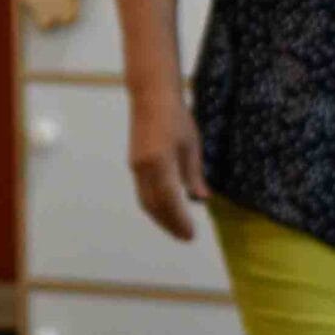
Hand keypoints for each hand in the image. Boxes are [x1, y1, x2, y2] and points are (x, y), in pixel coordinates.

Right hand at [128, 82, 206, 242]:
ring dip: (160, 218)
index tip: (191, 234)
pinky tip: (166, 210)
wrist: (151, 96)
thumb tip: (200, 200)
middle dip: (169, 225)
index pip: (169, 200)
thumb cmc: (176, 117)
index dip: (179, 220)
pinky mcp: (134, 164)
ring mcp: (136, 167)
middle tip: (186, 237)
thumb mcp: (191, 146)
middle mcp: (143, 168)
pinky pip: (143, 192)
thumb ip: (193, 175)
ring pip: (145, 201)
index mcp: (160, 162)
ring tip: (176, 229)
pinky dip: (154, 206)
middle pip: (153, 206)